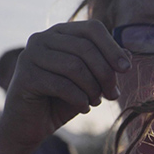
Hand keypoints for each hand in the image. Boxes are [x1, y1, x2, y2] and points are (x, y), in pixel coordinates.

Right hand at [0, 20, 129, 149]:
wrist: (31, 125)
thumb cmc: (63, 99)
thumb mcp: (90, 81)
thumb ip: (106, 66)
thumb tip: (128, 54)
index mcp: (60, 33)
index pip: (92, 28)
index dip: (113, 48)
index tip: (127, 70)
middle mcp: (42, 38)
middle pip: (85, 48)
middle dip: (105, 74)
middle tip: (112, 95)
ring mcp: (30, 55)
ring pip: (75, 66)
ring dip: (92, 88)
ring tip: (95, 102)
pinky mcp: (25, 76)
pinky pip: (62, 85)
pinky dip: (79, 99)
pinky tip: (84, 108)